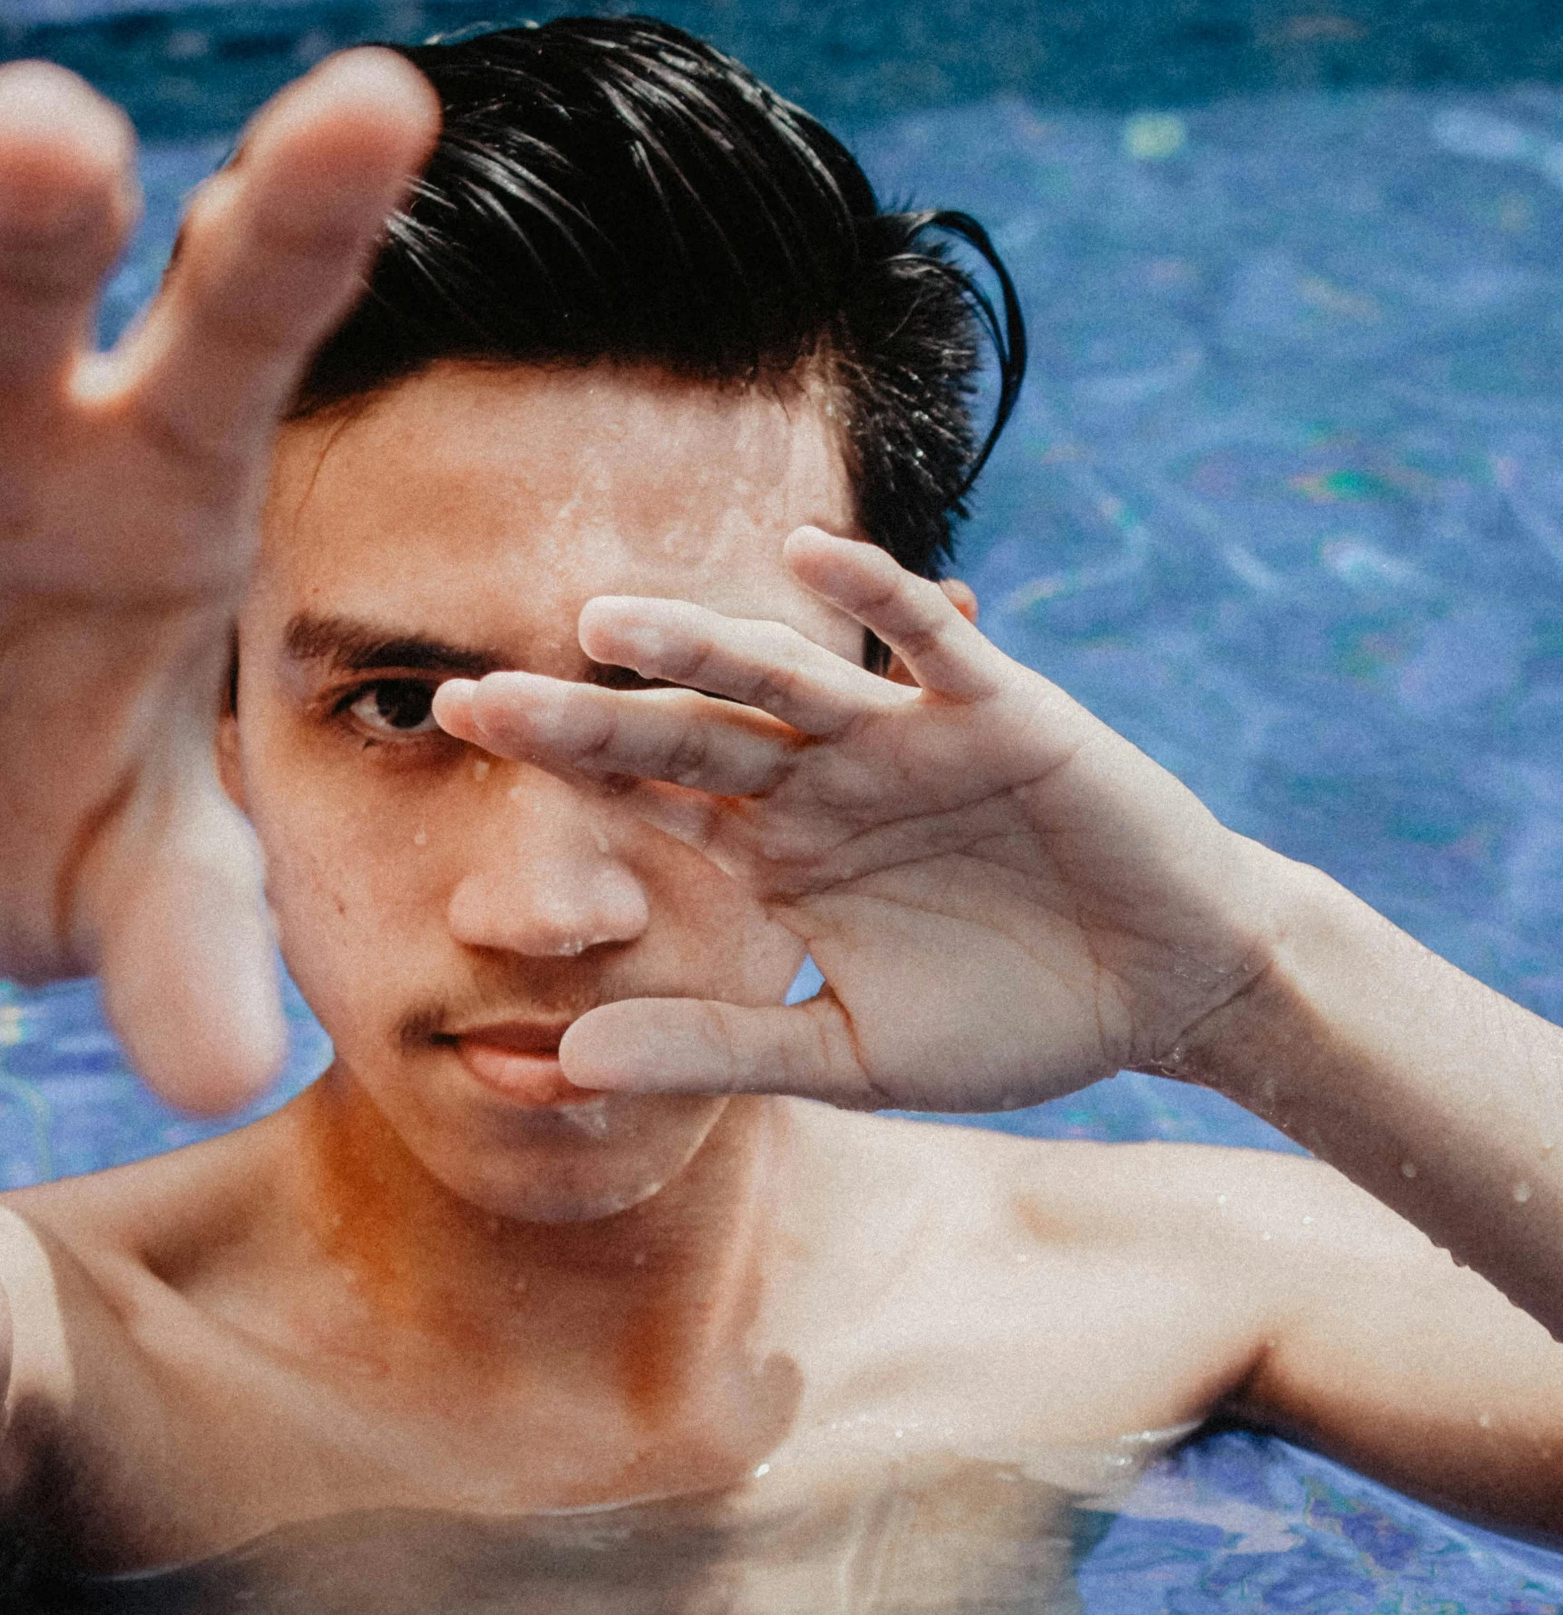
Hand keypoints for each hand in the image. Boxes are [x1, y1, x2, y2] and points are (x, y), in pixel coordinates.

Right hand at [0, 52, 437, 1109]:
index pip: (252, 324)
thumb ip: (190, 943)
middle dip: (45, 206)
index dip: (310, 215)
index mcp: (165, 480)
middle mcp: (16, 412)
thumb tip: (231, 1071)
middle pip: (47, 273)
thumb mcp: (128, 884)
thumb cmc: (40, 820)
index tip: (383, 99)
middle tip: (52, 143)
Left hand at [432, 530, 1291, 1110]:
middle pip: (685, 733)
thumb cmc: (1010, 1019)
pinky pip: (928, 644)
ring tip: (603, 624)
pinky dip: (877, 599)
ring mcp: (903, 739)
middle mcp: (820, 779)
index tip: (453, 747)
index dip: (560, 771)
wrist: (1161, 990)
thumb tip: (565, 1062)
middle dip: (585, 717)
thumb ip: (717, 1046)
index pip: (648, 797)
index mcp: (776, 850)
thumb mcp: (846, 1056)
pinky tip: (807, 553)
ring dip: (701, 646)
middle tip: (472, 699)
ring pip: (786, 678)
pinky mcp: (998, 712)